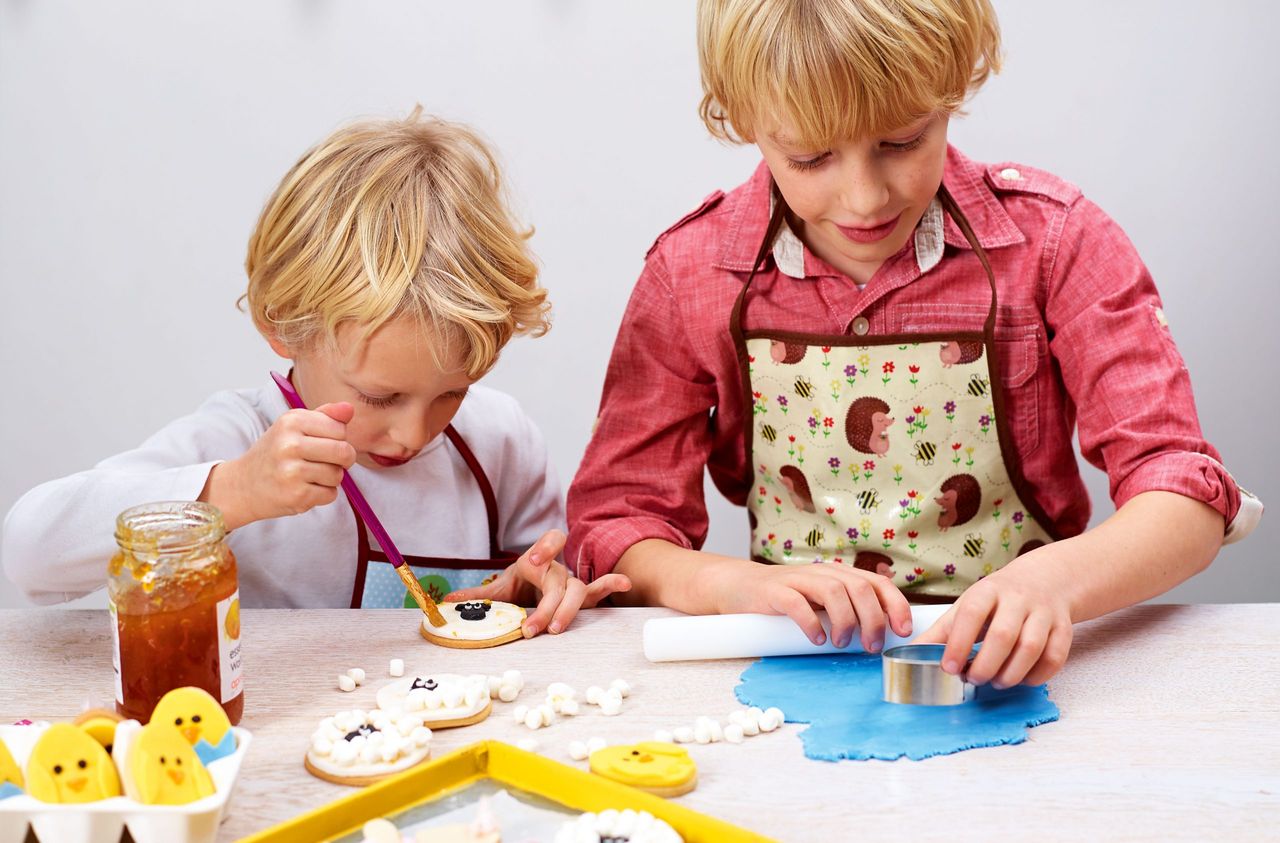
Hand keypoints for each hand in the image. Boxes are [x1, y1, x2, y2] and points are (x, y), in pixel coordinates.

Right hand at [200, 403, 356, 529]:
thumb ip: (324, 416)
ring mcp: (292, 472)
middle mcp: (290, 444)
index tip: (323, 443)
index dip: (338, 438)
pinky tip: (305, 488)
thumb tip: (349, 408)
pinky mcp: (297, 496)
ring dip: (331, 478)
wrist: (242, 485)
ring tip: (310, 475)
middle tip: (327, 462)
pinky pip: (331, 494)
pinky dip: (323, 494)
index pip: (340, 429)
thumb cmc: (275, 453)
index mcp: (292, 421)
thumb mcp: (293, 427)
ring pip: (338, 475)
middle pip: (344, 452)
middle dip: (343, 459)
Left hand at [442, 529, 630, 637]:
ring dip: (566, 611)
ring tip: (554, 630)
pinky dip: (612, 584)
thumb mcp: (499, 589)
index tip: (532, 560)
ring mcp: (572, 583)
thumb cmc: (520, 584)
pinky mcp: (583, 597)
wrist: (534, 584)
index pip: (550, 541)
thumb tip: (446, 602)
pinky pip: (600, 590)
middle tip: (529, 629)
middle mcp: (558, 568)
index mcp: (537, 559)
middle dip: (546, 606)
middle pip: (559, 582)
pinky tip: (626, 584)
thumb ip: (477, 596)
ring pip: (578, 591)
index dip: (545, 548)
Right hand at [711, 560, 913, 651]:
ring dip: (845, 621)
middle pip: (860, 588)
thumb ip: (850, 611)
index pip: (878, 583)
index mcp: (841, 575)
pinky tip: (815, 639)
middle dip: (873, 620)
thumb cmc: (790, 600)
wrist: (743, 587)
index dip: (896, 606)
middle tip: (871, 647)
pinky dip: (811, 622)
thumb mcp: (824, 602)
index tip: (903, 632)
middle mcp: (823, 572)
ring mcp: (798, 579)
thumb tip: (883, 637)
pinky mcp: (774, 591)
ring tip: (841, 643)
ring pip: (834, 591)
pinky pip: (797, 603)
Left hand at [913, 549, 1073, 687]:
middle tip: (973, 679)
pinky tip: (1022, 679)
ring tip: (996, 681)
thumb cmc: (998, 599)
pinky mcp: (1064, 628)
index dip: (959, 642)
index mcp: (988, 590)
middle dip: (986, 665)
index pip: (972, 614)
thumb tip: (910, 654)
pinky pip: (1055, 657)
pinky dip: (1037, 675)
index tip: (949, 668)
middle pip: (1004, 635)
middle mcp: (1018, 599)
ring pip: (1032, 648)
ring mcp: (1044, 613)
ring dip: (1011, 673)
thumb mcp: (968, 606)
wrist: (1046, 580)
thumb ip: (942, 631)